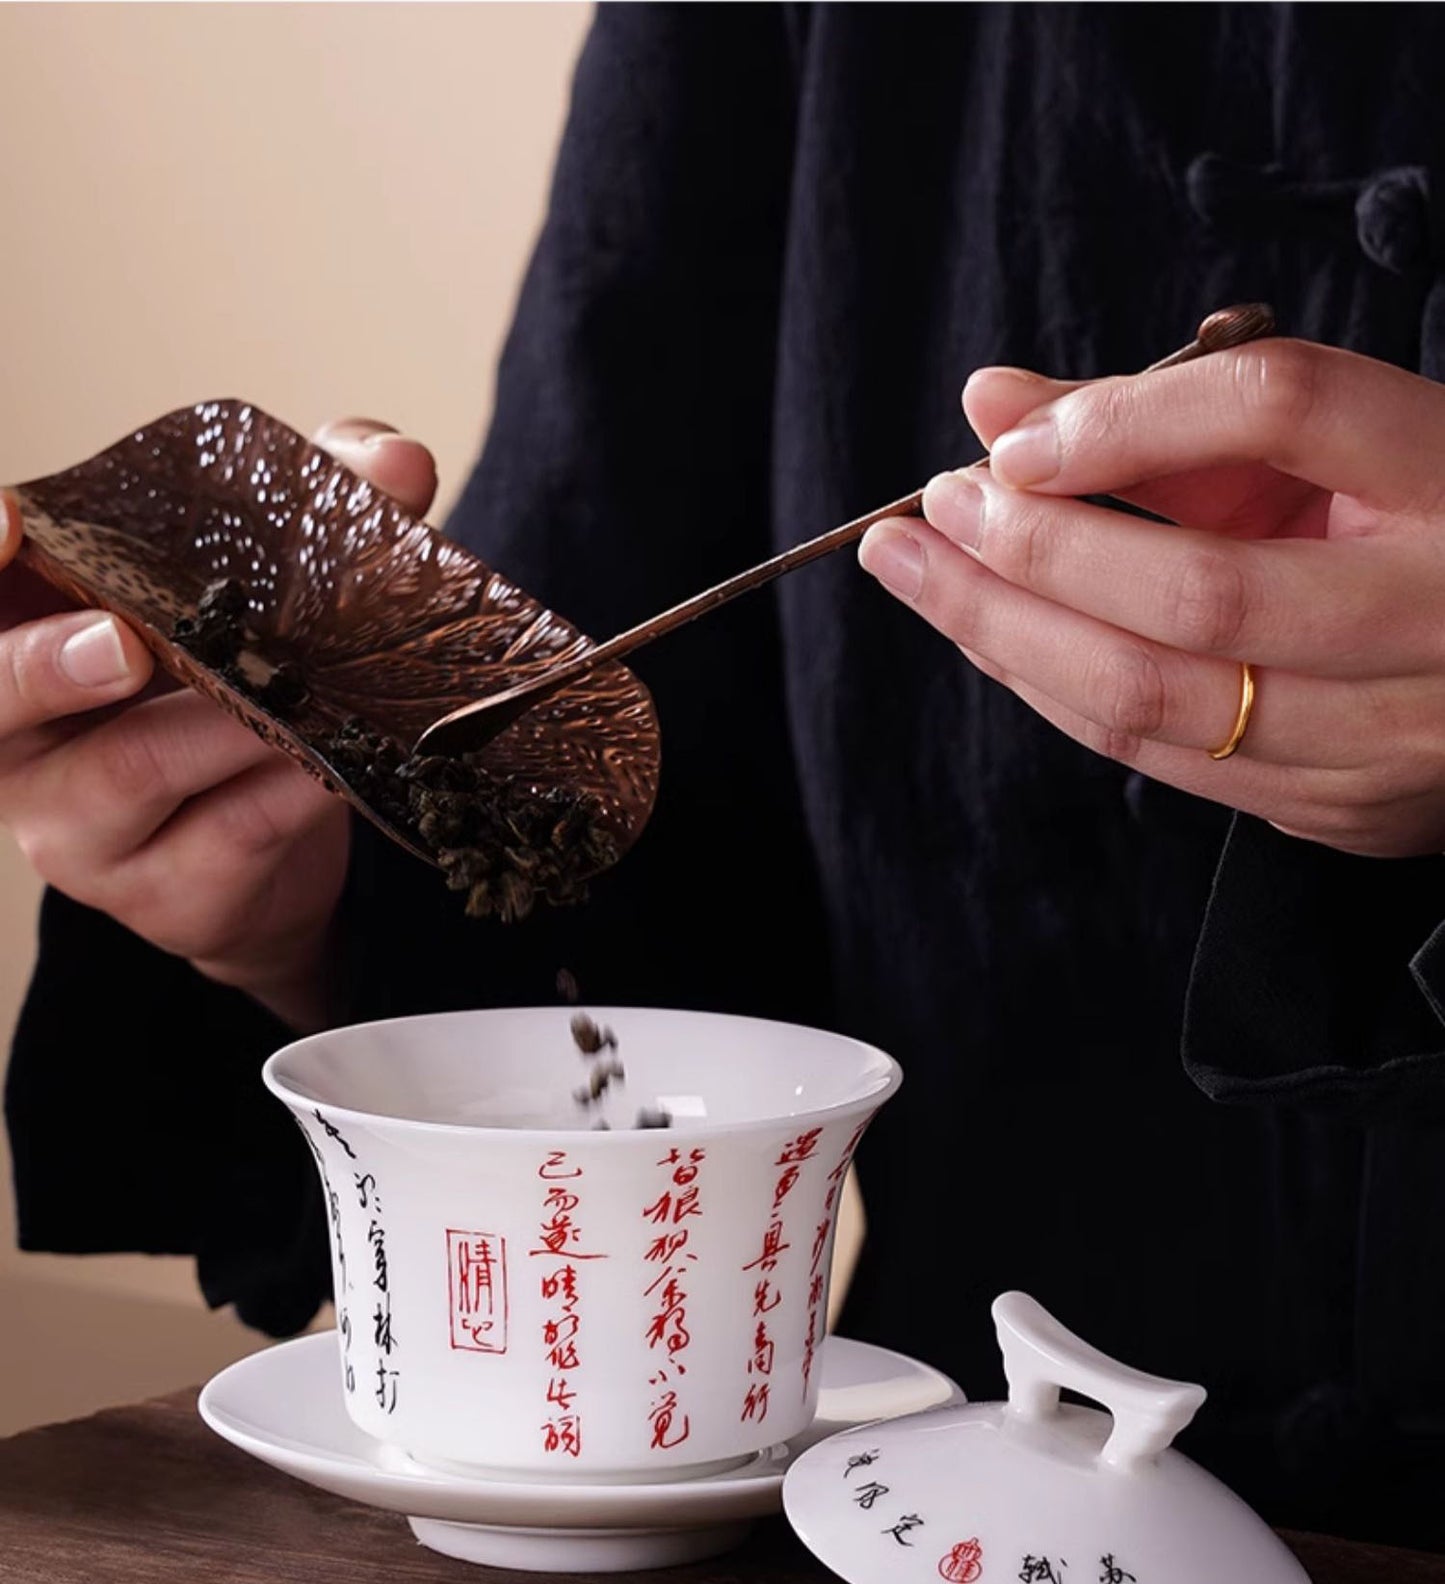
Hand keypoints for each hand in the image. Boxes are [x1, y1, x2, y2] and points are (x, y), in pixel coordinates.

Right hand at [0, 419, 437, 1029]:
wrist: (267, 850)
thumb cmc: (226, 692)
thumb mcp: (246, 594)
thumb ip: (301, 518)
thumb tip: (395, 460)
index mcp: (19, 632)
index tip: (8, 521)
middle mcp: (22, 737)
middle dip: (55, 664)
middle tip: (125, 643)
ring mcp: (84, 830)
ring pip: (132, 770)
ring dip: (221, 723)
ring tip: (293, 690)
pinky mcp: (168, 896)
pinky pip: (230, 832)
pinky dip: (291, 788)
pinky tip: (339, 758)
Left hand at [858, 339, 1444, 857]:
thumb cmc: (1431, 520)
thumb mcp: (1340, 442)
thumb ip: (1173, 418)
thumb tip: (995, 406)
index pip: (1285, 410)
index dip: (1126, 420)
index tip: (1011, 438)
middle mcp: (1443, 616)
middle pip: (1198, 592)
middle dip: (1029, 553)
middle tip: (924, 513)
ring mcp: (1398, 736)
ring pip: (1158, 698)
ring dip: (1008, 634)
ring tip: (920, 573)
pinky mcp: (1349, 810)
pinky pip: (1163, 758)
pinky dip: (1059, 691)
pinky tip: (996, 640)